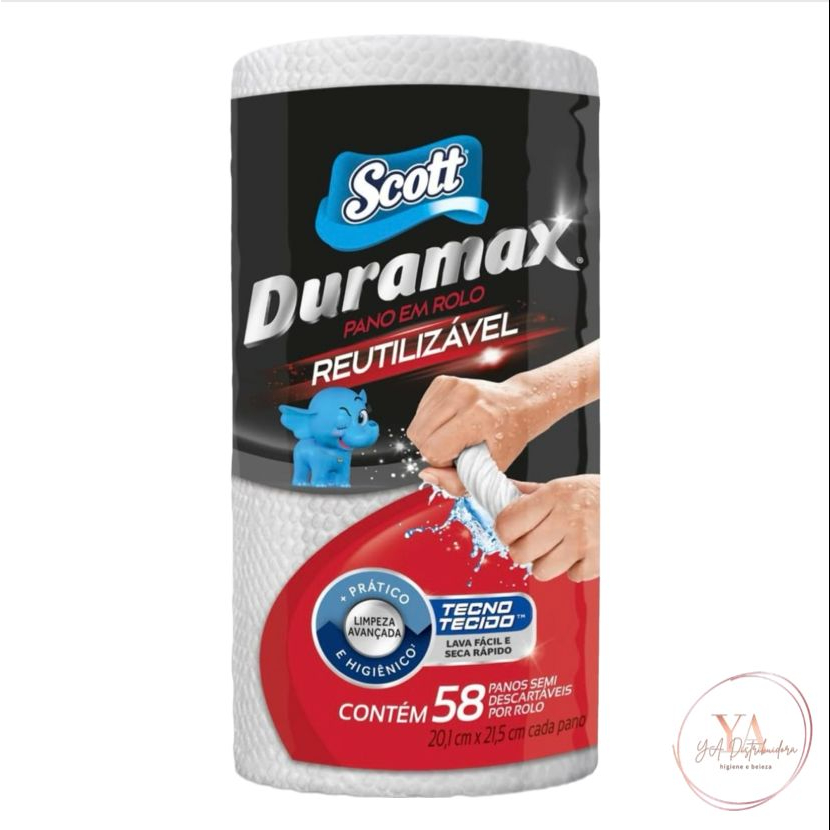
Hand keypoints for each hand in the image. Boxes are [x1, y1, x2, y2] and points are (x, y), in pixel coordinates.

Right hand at [407, 375, 532, 494]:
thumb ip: (457, 482)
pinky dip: (430, 424)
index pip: (433, 449)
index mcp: (478, 416)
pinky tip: (449, 424)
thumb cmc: (508, 436)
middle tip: (457, 449)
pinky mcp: (442, 381)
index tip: (460, 459)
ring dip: (431, 438)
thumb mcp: (491, 470)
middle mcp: (463, 396)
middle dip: (433, 450)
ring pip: (415, 425)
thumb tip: (425, 475)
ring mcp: (451, 385)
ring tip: (454, 436)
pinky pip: (419, 413)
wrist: (518, 405)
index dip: (442, 462)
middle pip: (419, 436)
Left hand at [494, 475, 598, 581]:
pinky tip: (578, 554)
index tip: (509, 532)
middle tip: (532, 543)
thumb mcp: (562, 486)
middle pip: (520, 551)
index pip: (508, 523)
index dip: (504, 531)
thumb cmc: (598, 494)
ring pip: (541, 570)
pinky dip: (573, 569)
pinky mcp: (596, 561)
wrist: (637, 503)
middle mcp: (566, 518)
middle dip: (522, 550)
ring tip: (556, 549)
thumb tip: (501, 493)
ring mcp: (582, 542)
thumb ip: (529, 493)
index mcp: (553, 495)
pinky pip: (570, 577)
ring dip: (545, 563)